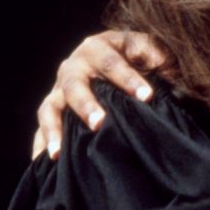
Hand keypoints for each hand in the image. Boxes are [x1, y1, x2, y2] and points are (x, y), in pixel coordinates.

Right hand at [31, 31, 167, 159]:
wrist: (127, 61)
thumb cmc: (143, 57)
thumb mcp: (154, 50)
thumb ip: (158, 57)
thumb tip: (167, 78)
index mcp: (100, 47)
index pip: (112, 63)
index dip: (129, 79)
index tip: (147, 97)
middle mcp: (75, 65)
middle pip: (74, 84)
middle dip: (85, 105)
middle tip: (98, 123)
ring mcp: (61, 87)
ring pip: (51, 106)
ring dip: (53, 128)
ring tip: (58, 152)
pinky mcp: (55, 107)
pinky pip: (43, 126)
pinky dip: (41, 143)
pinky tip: (42, 161)